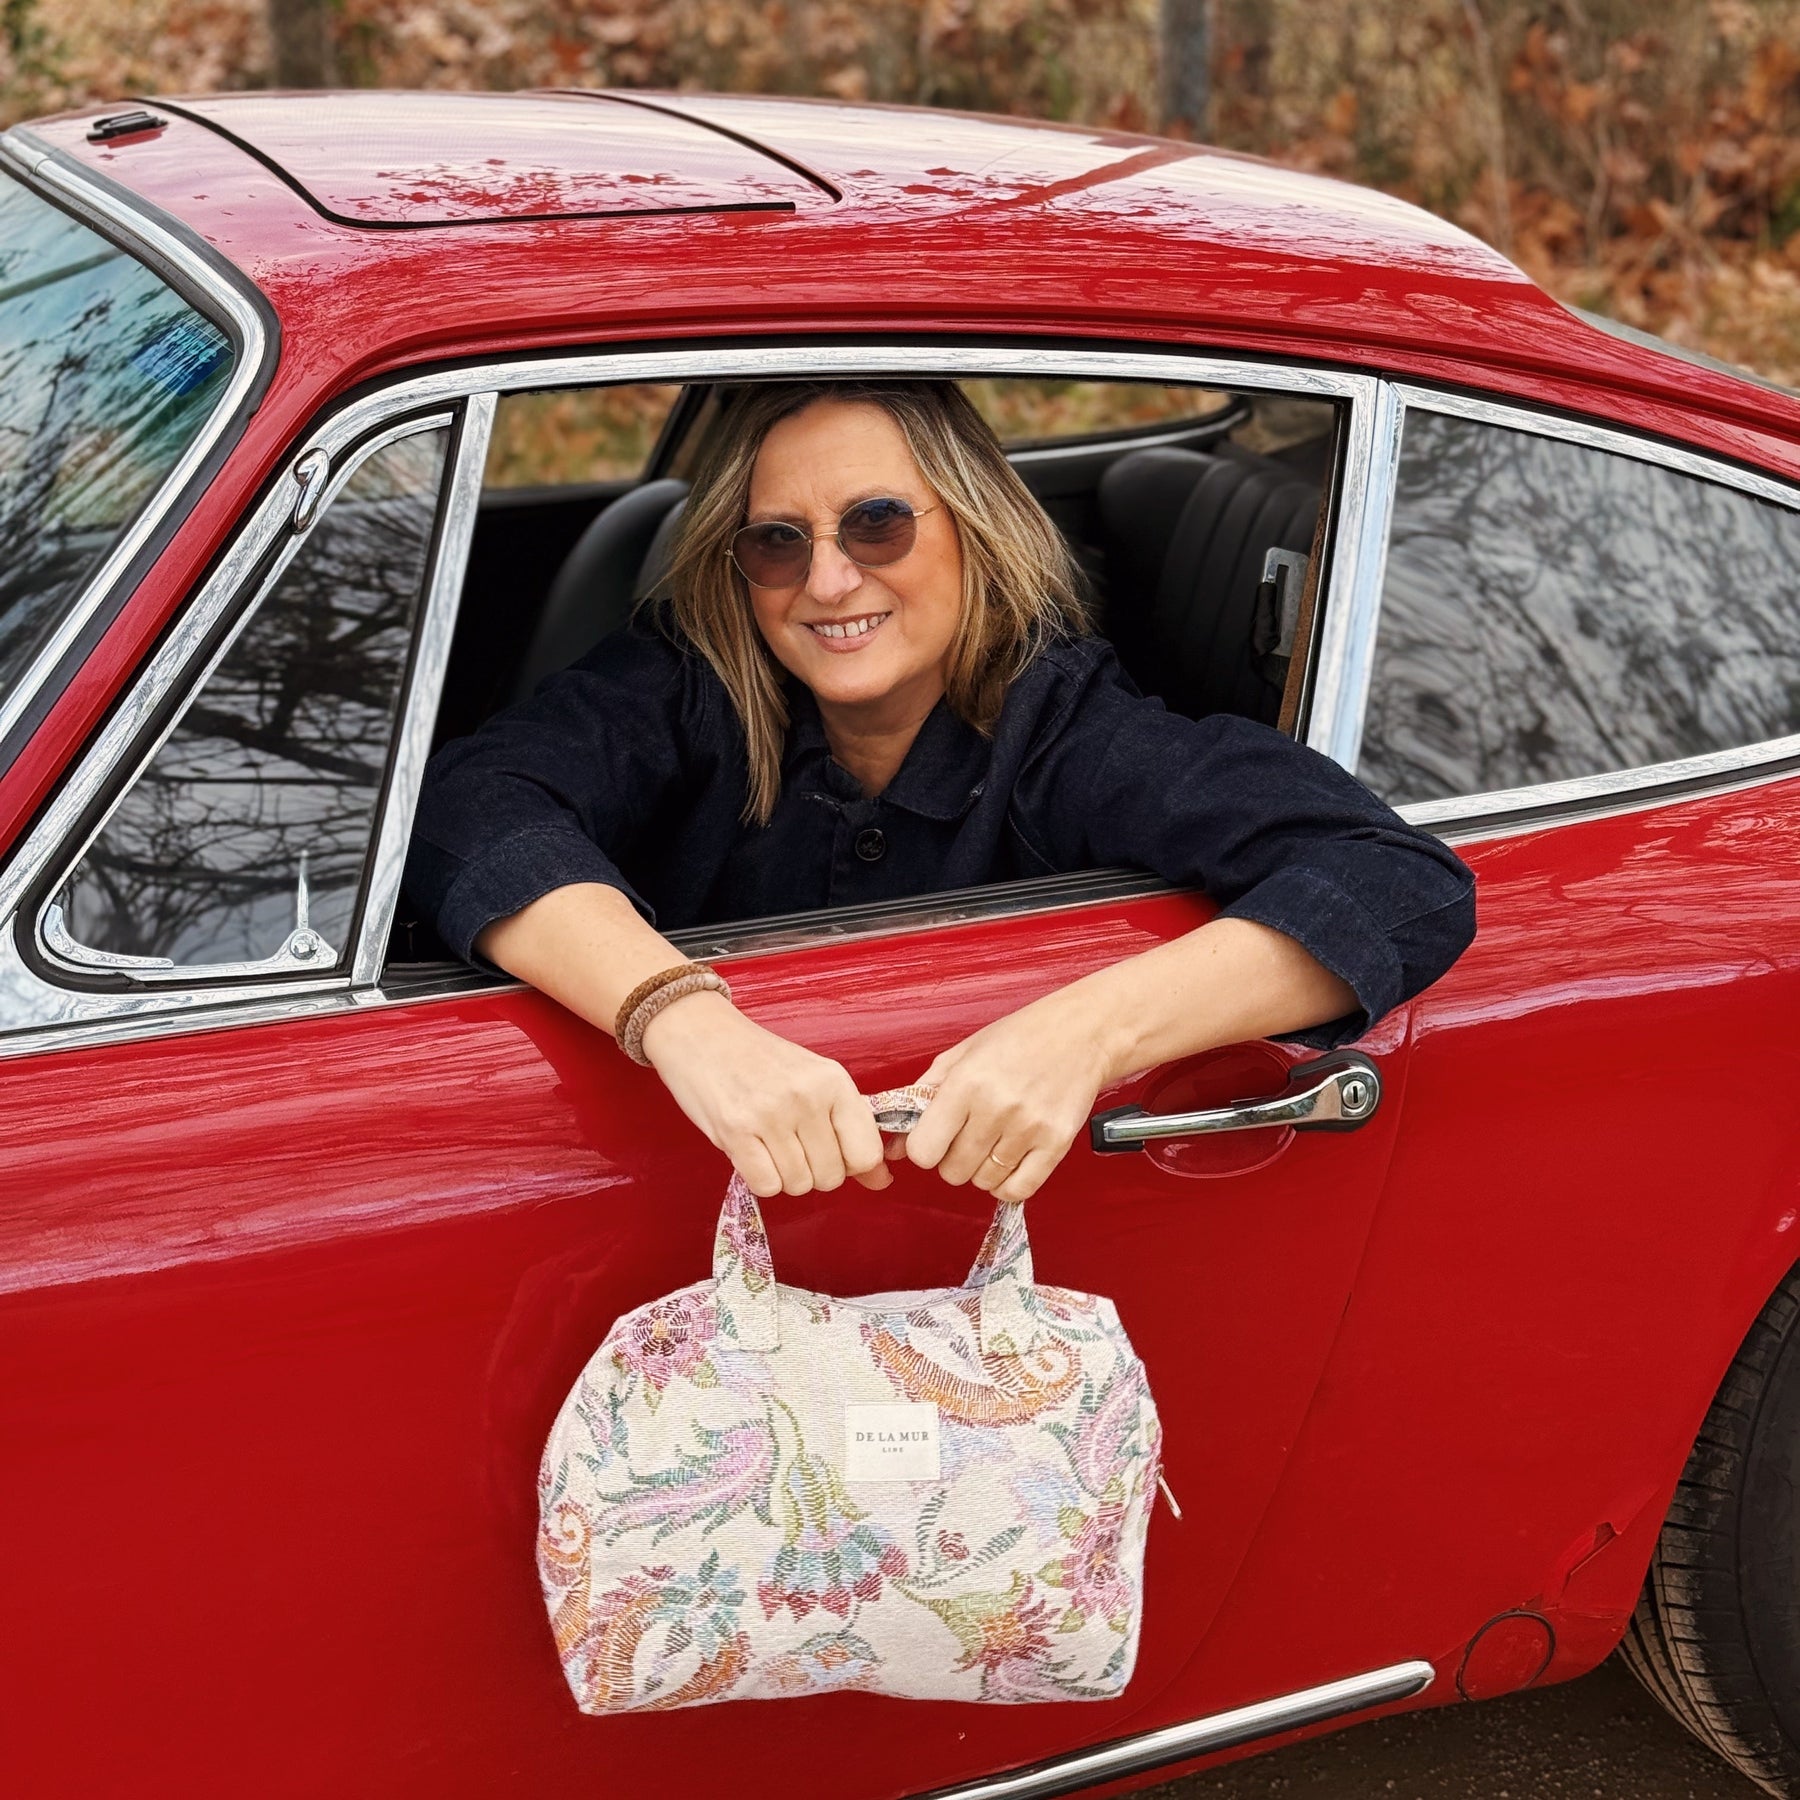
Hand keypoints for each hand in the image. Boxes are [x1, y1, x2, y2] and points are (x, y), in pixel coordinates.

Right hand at [641, 991, 890, 1197]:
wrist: (700, 1032)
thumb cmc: (759, 1059)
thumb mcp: (814, 1080)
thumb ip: (848, 1128)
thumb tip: (882, 1180)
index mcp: (834, 1081)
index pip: (866, 1153)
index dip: (853, 1166)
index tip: (835, 1154)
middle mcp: (806, 1097)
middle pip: (831, 1176)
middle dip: (814, 1172)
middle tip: (793, 1144)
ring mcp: (770, 1115)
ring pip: (798, 1185)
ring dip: (785, 1175)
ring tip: (769, 1143)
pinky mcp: (735, 1131)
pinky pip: (766, 1186)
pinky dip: (761, 1178)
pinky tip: (752, 1151)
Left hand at [903, 988, 1115, 1201]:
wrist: (1081, 1032)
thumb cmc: (1019, 1038)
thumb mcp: (961, 1054)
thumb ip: (923, 1097)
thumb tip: (895, 1146)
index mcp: (967, 1082)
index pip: (923, 1150)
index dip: (924, 1148)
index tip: (934, 1138)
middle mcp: (997, 1108)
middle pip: (952, 1171)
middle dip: (952, 1159)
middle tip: (967, 1136)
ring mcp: (1029, 1129)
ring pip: (983, 1182)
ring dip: (981, 1169)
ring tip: (992, 1141)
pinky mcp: (1056, 1144)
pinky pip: (1019, 1190)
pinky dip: (1007, 1184)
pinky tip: (1008, 1163)